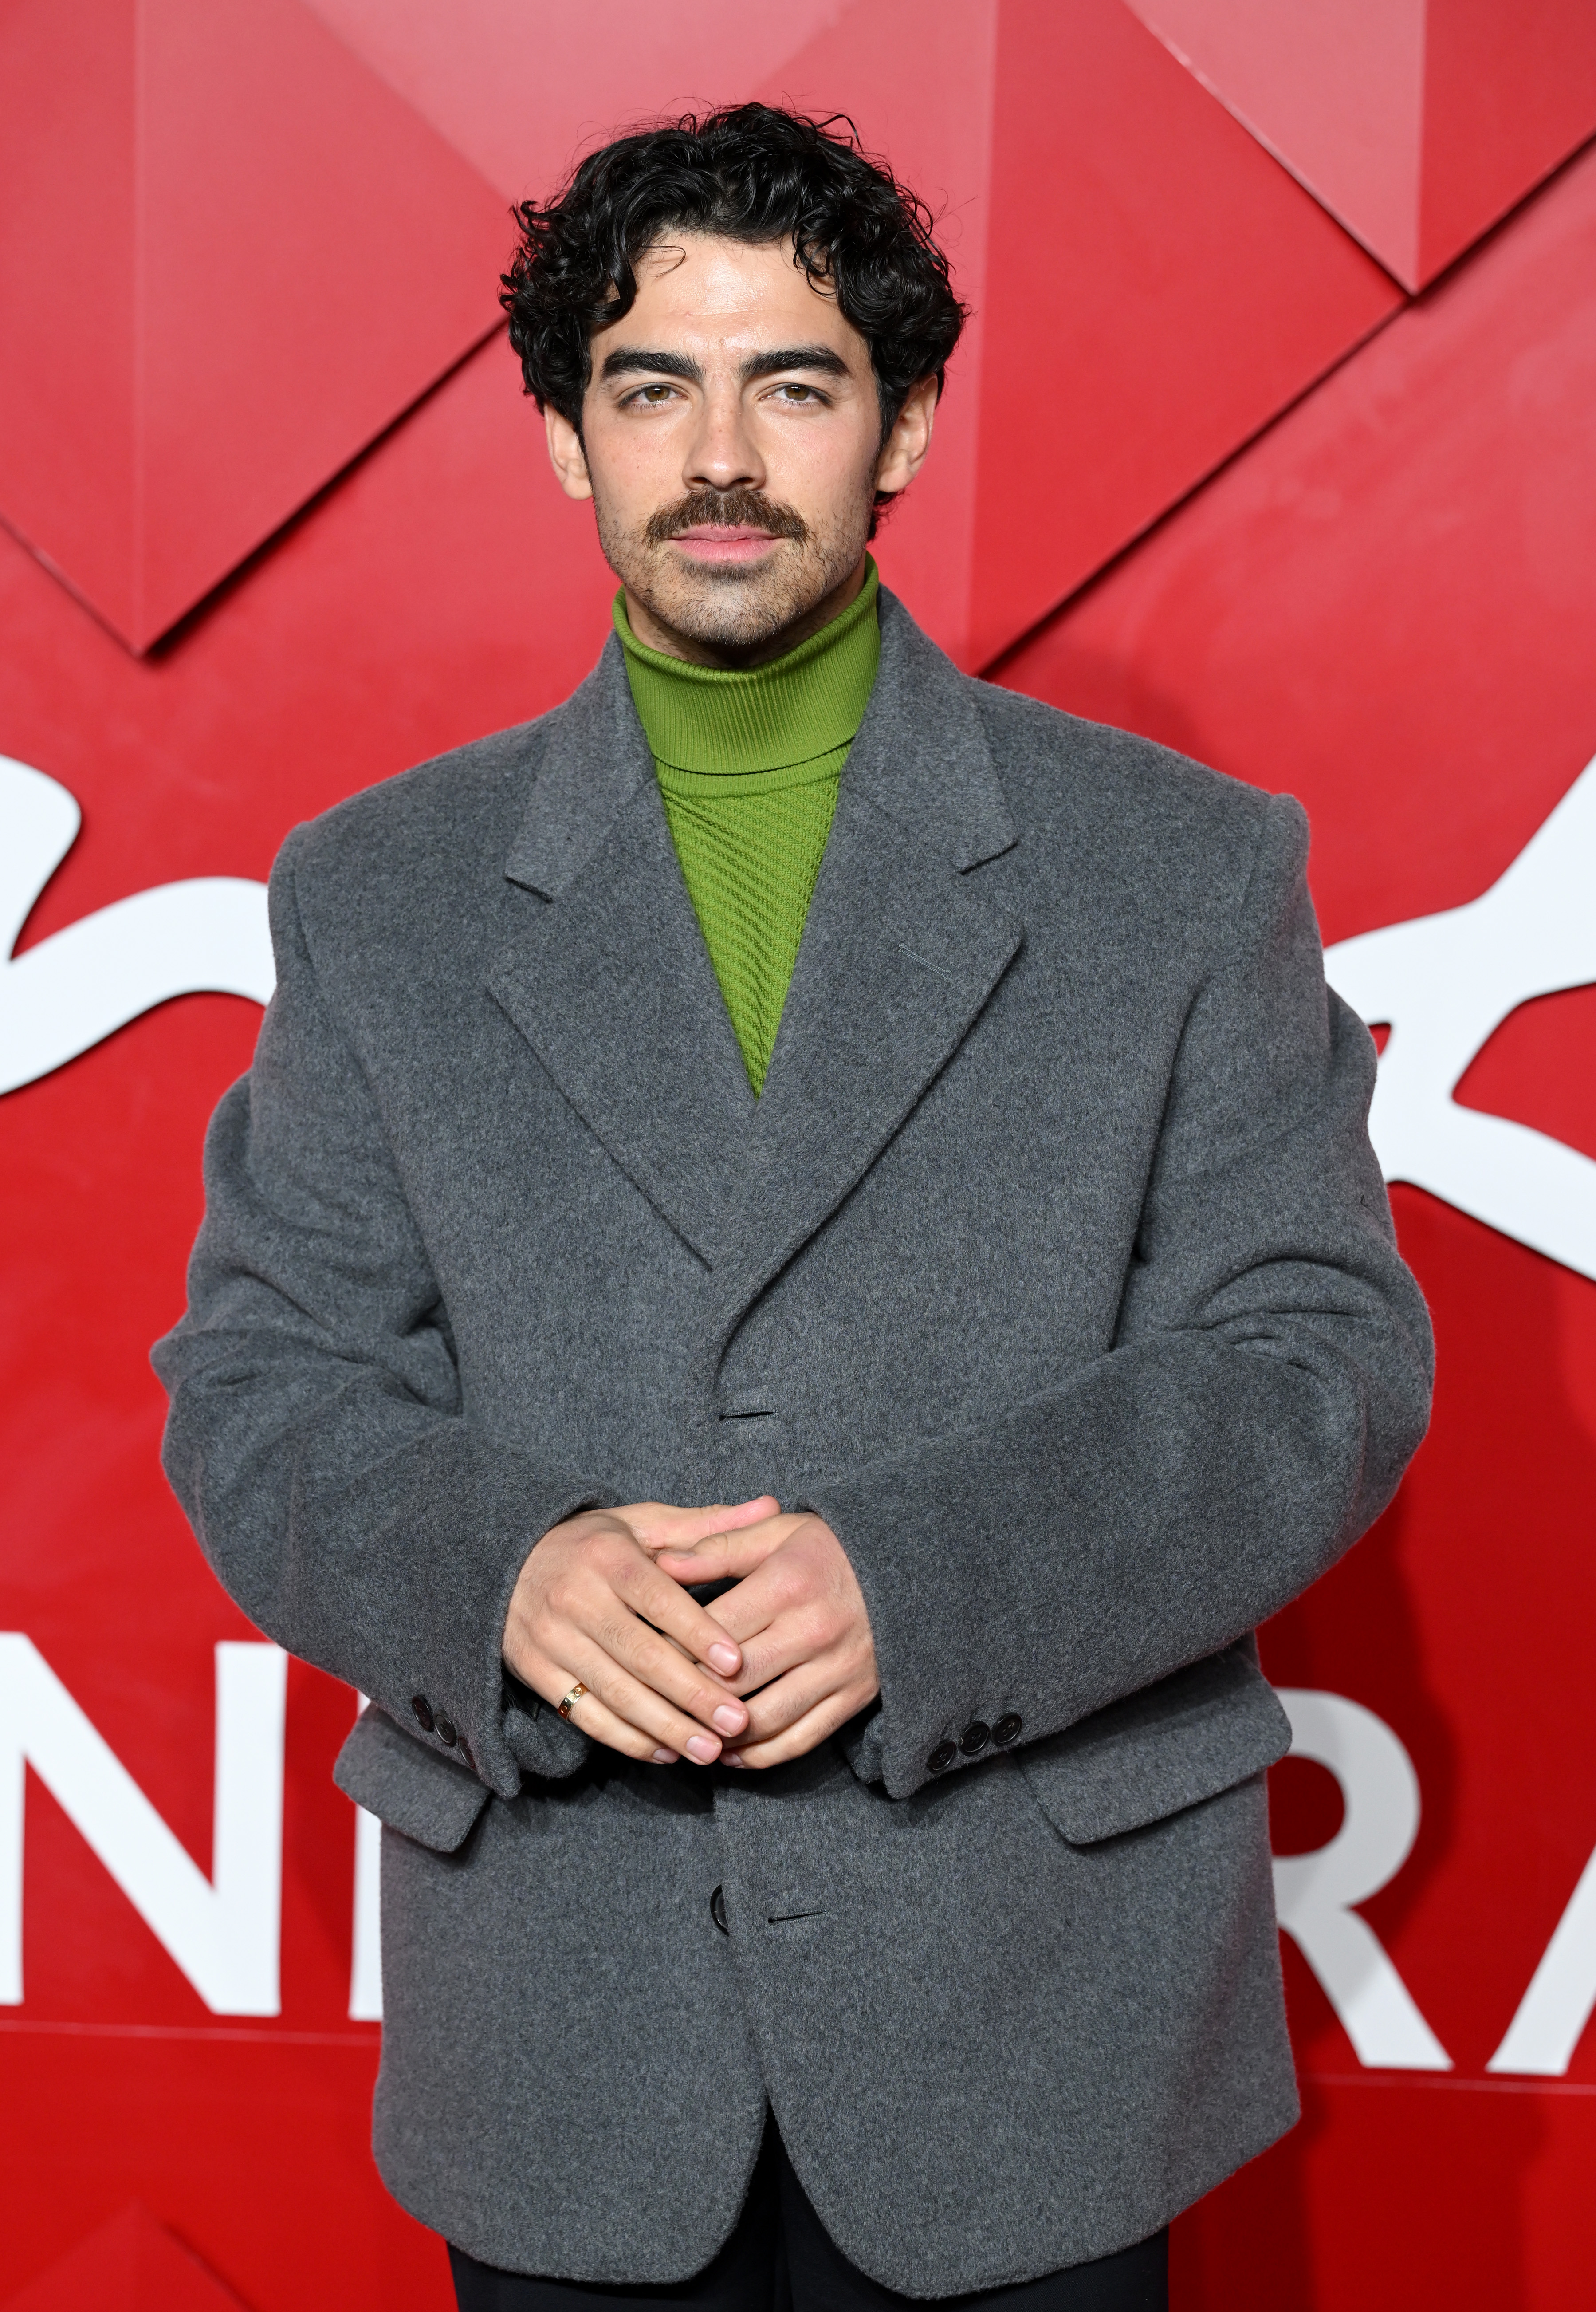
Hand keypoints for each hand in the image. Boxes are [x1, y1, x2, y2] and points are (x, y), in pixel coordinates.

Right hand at [504, 1496, 776, 1764]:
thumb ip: (707, 1524)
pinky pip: (584, 1714)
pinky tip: (663, 1752)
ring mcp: (551, 1639)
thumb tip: (771, 1505)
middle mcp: (575, 1598)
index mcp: (608, 1557)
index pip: (659, 1600)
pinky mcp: (535, 1672)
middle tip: (737, 1723)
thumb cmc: (594, 1544)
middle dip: (691, 1694)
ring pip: (614, 1692)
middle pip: (640, 1654)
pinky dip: (625, 1738)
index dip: (698, 1632)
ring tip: (709, 1750)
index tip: (737, 1664)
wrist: (506, 1561)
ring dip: (664, 1727)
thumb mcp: (644, 1522)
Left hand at [655, 1513, 878, 1768]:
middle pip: (735, 1680)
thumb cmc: (828, 1549)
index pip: (714, 1630)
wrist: (908, 1571)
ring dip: (720, 1736)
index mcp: (789, 1584)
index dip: (672, 1648)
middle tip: (654, 1703)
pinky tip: (728, 1753)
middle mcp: (814, 1631)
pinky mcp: (853, 1698)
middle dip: (689, 1697)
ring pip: (764, 1720)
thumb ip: (718, 1547)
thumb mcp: (776, 1533)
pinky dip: (760, 1756)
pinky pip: (800, 1740)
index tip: (643, 1656)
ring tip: (687, 1734)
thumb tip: (662, 1565)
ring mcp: (837, 1669)